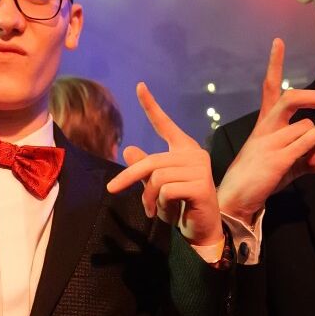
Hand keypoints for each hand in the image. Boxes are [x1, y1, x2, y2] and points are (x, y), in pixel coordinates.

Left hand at [106, 82, 222, 247]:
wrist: (201, 229)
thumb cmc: (181, 206)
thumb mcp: (157, 187)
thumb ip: (145, 170)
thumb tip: (129, 150)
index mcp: (184, 149)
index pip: (165, 124)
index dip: (151, 106)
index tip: (139, 86)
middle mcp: (194, 154)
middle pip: (151, 161)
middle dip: (128, 177)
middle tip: (112, 189)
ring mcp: (200, 168)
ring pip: (157, 178)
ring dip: (149, 197)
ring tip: (154, 209)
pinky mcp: (201, 185)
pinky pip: (167, 190)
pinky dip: (161, 203)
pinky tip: (168, 211)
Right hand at [216, 38, 314, 221]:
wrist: (236, 199)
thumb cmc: (260, 180)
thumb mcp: (288, 166)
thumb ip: (309, 158)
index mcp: (264, 124)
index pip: (270, 87)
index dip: (275, 64)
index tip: (278, 41)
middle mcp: (265, 127)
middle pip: (292, 98)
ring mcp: (270, 141)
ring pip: (308, 128)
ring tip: (310, 161)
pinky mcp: (277, 157)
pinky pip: (308, 145)